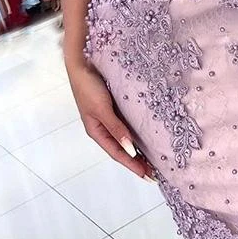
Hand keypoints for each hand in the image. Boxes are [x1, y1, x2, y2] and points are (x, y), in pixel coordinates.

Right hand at [65, 58, 154, 180]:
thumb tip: (130, 149)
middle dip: (137, 161)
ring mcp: (109, 116)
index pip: (117, 153)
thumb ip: (116, 128)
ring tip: (154, 158)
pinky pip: (128, 122)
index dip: (132, 165)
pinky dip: (137, 131)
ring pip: (126, 137)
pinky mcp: (115, 105)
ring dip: (138, 148)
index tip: (148, 176)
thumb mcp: (102, 109)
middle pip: (122, 148)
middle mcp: (103, 126)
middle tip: (155, 173)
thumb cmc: (88, 86)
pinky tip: (147, 134)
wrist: (82, 62)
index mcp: (97, 131)